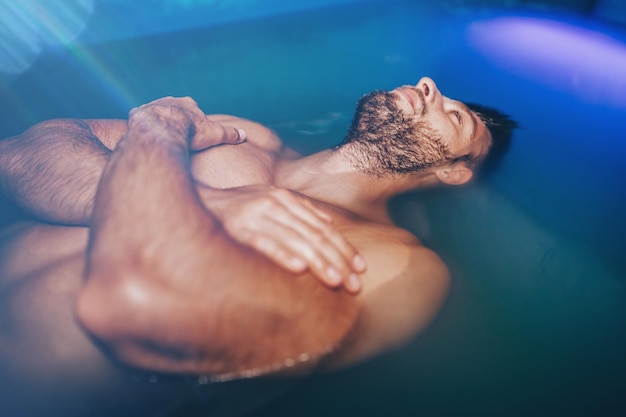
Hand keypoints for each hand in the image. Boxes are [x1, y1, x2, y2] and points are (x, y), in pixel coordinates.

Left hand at [128, 96, 245, 149]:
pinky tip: (141, 134)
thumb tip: (244, 135)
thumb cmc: (190, 131)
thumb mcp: (214, 134)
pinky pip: (139, 118)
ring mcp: (153, 106)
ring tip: (159, 135)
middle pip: (174, 108)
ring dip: (157, 121)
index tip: (193, 131)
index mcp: (189, 103)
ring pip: (156, 112)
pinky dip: (140, 125)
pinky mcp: (139, 114)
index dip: (194, 120)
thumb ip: (229, 134)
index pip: (193, 109)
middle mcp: (170, 101)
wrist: (163, 129)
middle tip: (176, 133)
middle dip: (175, 118)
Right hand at [197, 185, 365, 292]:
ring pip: (296, 240)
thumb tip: (330, 225)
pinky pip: (264, 243)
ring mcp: (255, 215)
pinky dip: (282, 254)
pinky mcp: (236, 228)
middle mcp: (274, 204)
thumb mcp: (269, 201)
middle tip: (355, 285)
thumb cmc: (236, 208)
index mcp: (285, 199)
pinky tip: (298, 269)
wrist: (194, 201)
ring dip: (318, 262)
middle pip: (316, 235)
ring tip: (335, 281)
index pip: (323, 227)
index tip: (361, 269)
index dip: (345, 248)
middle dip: (339, 261)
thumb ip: (299, 212)